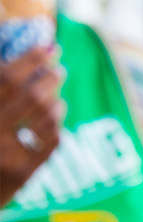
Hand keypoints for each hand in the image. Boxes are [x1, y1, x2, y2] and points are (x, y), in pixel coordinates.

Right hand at [0, 45, 64, 205]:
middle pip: (28, 96)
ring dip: (55, 96)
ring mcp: (5, 157)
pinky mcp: (22, 175)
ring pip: (43, 116)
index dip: (29, 60)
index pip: (5, 80)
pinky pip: (51, 140)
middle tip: (58, 67)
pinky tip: (58, 106)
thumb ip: (3, 89)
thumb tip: (31, 56)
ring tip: (57, 84)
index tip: (47, 47)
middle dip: (48, 77)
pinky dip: (57, 119)